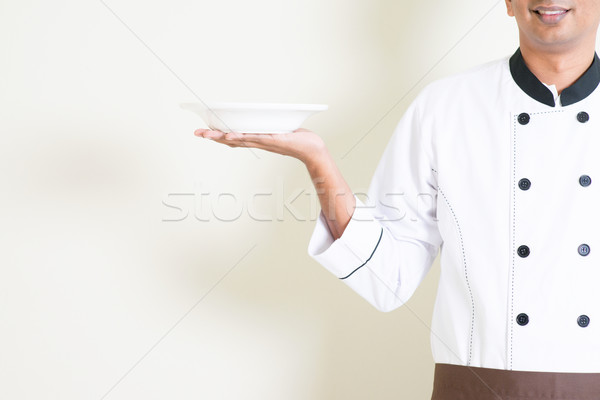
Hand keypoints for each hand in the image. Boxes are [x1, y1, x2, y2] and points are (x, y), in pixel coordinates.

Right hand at [194, 128, 326, 164]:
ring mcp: (263, 142)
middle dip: (213, 137)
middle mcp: (257, 142)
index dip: (217, 136)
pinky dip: (242, 136)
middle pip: (230, 140)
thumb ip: (269, 127)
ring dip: (222, 137)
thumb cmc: (297, 140)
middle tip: (197, 133)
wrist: (312, 149)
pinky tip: (231, 135)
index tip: (203, 132)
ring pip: (239, 139)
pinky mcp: (272, 139)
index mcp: (256, 139)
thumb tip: (263, 118)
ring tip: (208, 134)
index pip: (233, 139)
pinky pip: (254, 137)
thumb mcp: (278, 130)